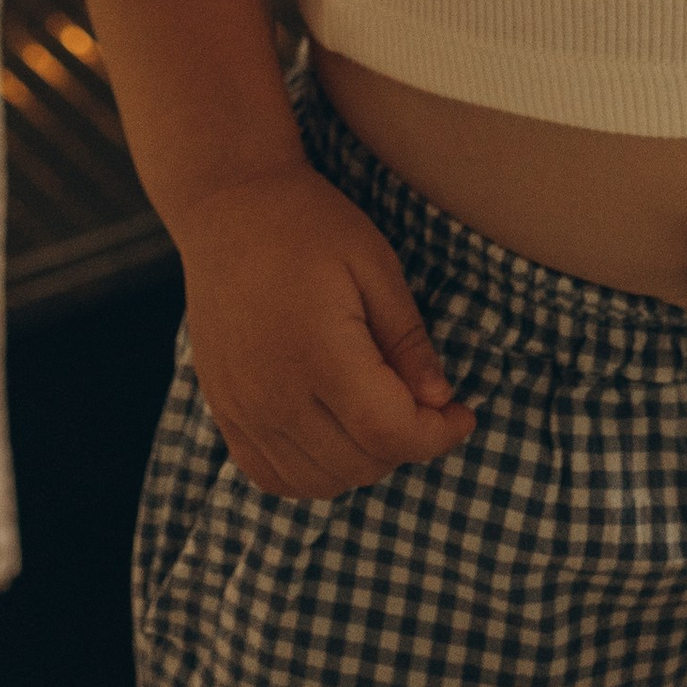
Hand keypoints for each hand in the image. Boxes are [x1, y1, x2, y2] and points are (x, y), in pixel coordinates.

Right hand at [170, 164, 475, 497]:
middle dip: (407, 444)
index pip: (389, 433)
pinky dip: (312, 473)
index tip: (462, 415)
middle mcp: (274, 394)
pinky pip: (271, 476)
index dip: (437, 436)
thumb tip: (438, 400)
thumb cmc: (308, 223)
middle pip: (358, 465)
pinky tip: (333, 435)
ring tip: (379, 414)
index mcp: (318, 353)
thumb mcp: (375, 263)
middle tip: (424, 404)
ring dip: (363, 463)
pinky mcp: (223, 410)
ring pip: (318, 482)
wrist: (228, 204)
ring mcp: (242, 408)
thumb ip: (407, 338)